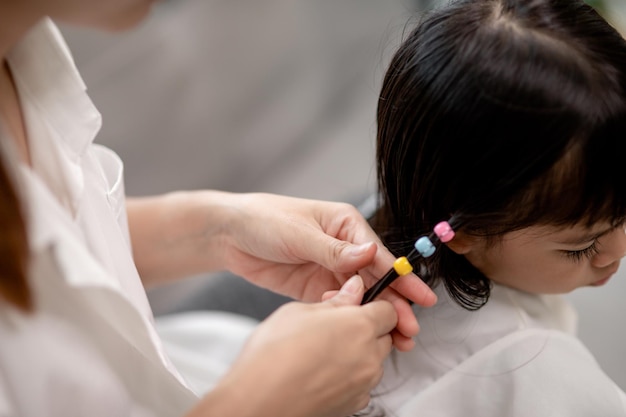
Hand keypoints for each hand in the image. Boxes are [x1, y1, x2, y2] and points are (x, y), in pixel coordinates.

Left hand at [127, 191, 436, 349]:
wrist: (229, 236)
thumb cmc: (263, 219)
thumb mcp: (298, 232)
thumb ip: (333, 249)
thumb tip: (369, 252)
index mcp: (346, 224)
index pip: (378, 254)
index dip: (401, 277)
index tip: (421, 297)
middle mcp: (344, 247)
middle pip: (376, 279)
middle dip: (395, 303)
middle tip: (411, 328)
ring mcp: (331, 270)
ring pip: (362, 296)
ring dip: (377, 316)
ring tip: (397, 339)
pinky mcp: (316, 288)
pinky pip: (339, 305)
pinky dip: (352, 319)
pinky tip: (361, 333)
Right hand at [189, 276, 395, 416]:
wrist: (260, 400)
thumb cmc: (273, 356)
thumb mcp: (299, 311)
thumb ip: (335, 301)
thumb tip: (353, 290)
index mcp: (360, 325)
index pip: (389, 309)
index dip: (374, 303)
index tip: (358, 303)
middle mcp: (369, 355)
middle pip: (384, 335)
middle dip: (367, 328)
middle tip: (337, 325)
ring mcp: (363, 383)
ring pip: (375, 360)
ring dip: (360, 351)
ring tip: (325, 349)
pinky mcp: (354, 403)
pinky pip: (363, 382)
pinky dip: (351, 374)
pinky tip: (324, 370)